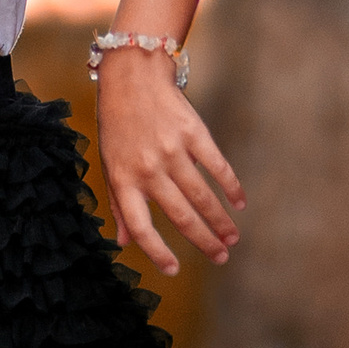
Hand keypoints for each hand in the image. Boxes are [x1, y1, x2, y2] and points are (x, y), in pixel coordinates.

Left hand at [95, 48, 241, 276]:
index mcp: (123, 179)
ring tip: (232, 237)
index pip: (141, 226)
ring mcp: (172, 151)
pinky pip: (217, 167)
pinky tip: (239, 202)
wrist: (132, 77)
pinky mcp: (193, 133)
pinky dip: (231, 187)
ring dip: (221, 221)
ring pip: (202, 196)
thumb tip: (123, 242)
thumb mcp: (109, 164)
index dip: (157, 252)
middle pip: (181, 216)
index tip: (174, 271)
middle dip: (204, 241)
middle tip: (221, 257)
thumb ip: (118, 203)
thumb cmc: (118, 125)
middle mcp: (148, 169)